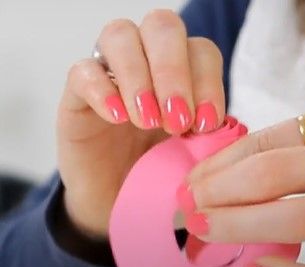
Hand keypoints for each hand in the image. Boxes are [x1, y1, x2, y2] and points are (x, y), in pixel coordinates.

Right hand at [57, 10, 224, 236]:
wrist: (118, 197)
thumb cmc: (158, 171)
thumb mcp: (190, 151)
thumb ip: (206, 131)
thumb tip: (225, 122)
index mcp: (182, 72)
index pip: (201, 51)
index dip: (208, 81)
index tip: (207, 123)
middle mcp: (147, 61)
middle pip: (163, 27)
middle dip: (174, 71)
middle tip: (177, 120)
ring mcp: (109, 72)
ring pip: (120, 36)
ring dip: (139, 78)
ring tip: (147, 121)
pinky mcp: (77, 93)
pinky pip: (82, 71)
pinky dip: (102, 90)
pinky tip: (117, 117)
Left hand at [181, 93, 304, 266]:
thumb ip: (303, 140)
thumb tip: (235, 168)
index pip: (271, 140)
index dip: (223, 162)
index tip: (194, 178)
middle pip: (277, 175)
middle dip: (220, 193)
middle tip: (189, 207)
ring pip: (299, 221)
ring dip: (241, 227)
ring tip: (206, 231)